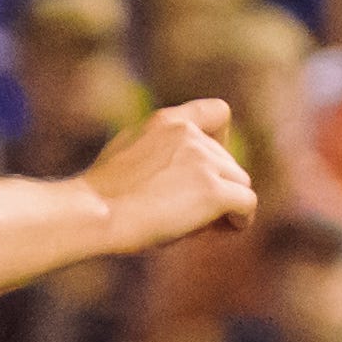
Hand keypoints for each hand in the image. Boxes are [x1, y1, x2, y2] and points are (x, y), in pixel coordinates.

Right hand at [86, 99, 260, 252]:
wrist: (94, 213)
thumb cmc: (101, 197)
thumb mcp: (126, 154)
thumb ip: (156, 150)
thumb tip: (182, 175)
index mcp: (166, 122)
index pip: (217, 112)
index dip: (222, 140)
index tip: (210, 165)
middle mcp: (189, 135)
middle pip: (229, 160)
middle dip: (218, 185)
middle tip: (196, 214)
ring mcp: (203, 162)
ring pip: (240, 182)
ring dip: (227, 203)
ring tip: (202, 225)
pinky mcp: (213, 191)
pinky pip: (247, 203)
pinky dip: (241, 218)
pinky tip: (229, 228)